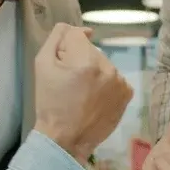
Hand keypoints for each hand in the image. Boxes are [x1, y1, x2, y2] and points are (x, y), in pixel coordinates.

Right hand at [33, 24, 132, 162]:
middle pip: (91, 50)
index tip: (62, 69)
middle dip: (81, 61)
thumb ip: (58, 37)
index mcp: (85, 59)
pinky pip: (115, 79)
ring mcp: (120, 81)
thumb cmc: (50, 102)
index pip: (77, 36)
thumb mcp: (42, 64)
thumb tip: (85, 30)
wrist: (65, 139)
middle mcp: (107, 67)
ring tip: (83, 94)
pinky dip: (106, 85)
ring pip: (104, 64)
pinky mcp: (127, 94)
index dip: (65, 50)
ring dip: (95, 73)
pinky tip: (95, 99)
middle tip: (70, 85)